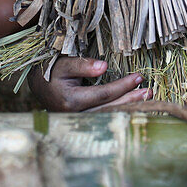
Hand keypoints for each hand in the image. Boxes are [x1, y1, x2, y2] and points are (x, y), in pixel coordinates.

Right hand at [27, 57, 151, 111]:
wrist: (37, 85)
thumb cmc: (51, 71)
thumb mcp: (63, 63)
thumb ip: (83, 65)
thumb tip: (104, 67)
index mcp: (71, 102)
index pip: (103, 94)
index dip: (123, 86)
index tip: (139, 77)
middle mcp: (76, 116)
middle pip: (110, 109)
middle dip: (131, 100)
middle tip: (149, 92)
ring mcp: (79, 122)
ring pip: (109, 116)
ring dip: (129, 107)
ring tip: (147, 98)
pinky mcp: (83, 122)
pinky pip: (105, 117)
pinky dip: (121, 111)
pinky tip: (134, 105)